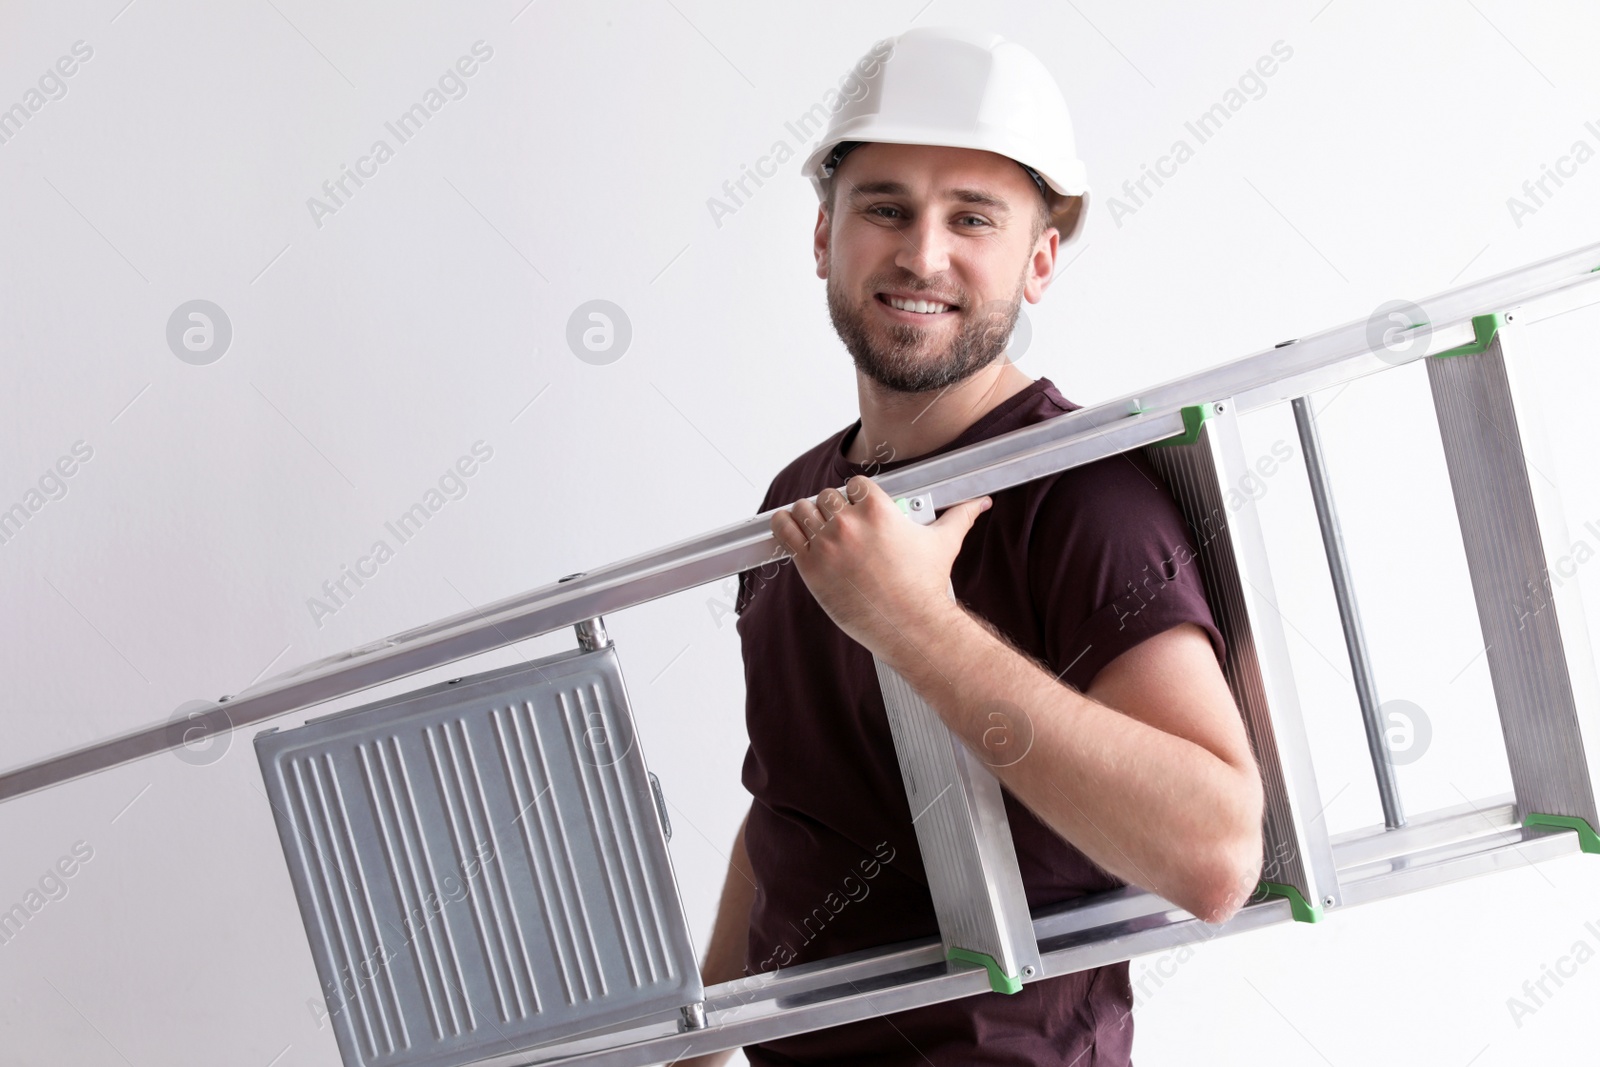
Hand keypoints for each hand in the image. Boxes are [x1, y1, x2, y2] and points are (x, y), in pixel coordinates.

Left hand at [770, 475, 989, 659]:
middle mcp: (848, 522)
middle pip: (827, 496)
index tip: (856, 504)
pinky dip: (784, 525)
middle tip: (838, 521)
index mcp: (877, 509)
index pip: (854, 484)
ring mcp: (826, 544)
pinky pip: (785, 532)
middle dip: (833, 506)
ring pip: (804, 509)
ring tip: (815, 524)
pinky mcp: (809, 565)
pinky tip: (789, 525)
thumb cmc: (924, 586)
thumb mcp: (943, 543)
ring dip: (808, 514)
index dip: (855, 494)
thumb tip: (982, 503)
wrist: (909, 625)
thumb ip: (959, 516)